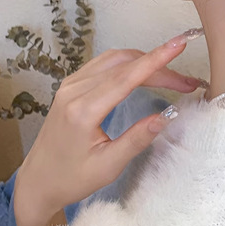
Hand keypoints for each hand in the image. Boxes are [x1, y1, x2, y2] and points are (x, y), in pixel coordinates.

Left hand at [14, 30, 204, 223]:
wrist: (38, 180)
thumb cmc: (71, 179)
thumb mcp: (108, 166)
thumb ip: (137, 139)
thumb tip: (167, 116)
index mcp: (83, 110)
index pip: (126, 77)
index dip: (156, 60)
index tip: (178, 45)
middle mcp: (74, 90)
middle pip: (124, 66)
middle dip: (158, 67)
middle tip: (187, 81)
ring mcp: (70, 85)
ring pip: (114, 60)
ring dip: (144, 62)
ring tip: (171, 76)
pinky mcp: (70, 85)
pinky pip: (103, 64)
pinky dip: (127, 64)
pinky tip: (143, 71)